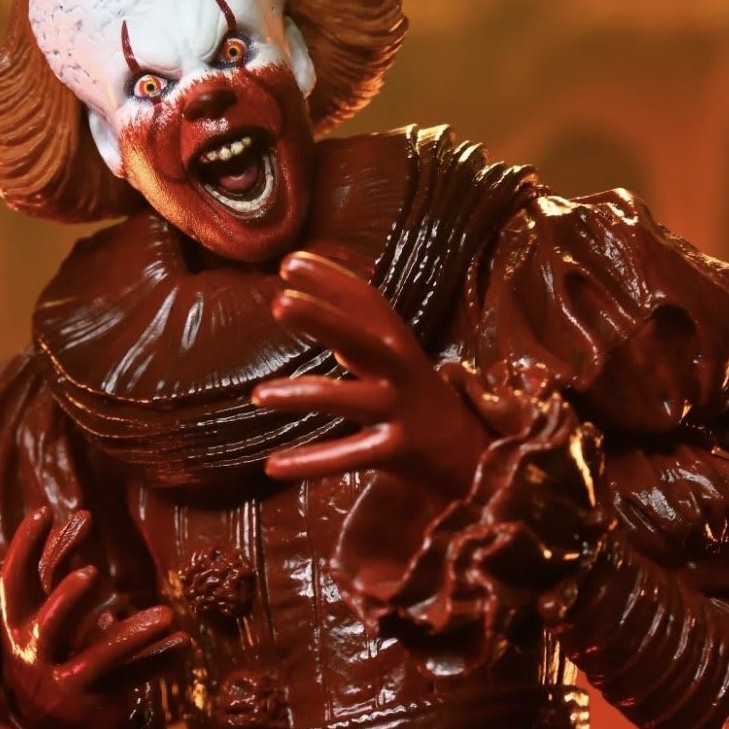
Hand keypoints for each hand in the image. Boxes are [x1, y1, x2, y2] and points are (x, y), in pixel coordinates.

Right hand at [0, 507, 186, 728]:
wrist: (42, 728)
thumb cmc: (44, 651)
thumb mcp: (40, 610)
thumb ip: (59, 564)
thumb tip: (81, 513)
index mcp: (16, 626)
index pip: (13, 583)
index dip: (23, 547)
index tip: (44, 511)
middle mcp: (35, 655)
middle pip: (49, 626)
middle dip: (67, 600)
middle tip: (93, 573)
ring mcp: (64, 683)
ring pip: (99, 660)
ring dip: (133, 636)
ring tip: (168, 614)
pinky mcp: (95, 703)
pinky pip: (132, 678)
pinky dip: (159, 659)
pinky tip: (185, 642)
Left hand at [253, 252, 487, 503]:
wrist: (470, 453)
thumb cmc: (417, 398)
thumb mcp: (394, 360)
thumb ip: (354, 335)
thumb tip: (308, 305)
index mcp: (399, 344)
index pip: (366, 302)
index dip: (331, 280)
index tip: (289, 262)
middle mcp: (400, 372)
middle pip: (361, 339)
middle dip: (322, 319)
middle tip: (279, 302)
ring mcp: (398, 412)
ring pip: (346, 400)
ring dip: (301, 396)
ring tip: (258, 394)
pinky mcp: (394, 452)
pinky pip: (345, 458)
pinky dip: (309, 464)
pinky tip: (271, 466)